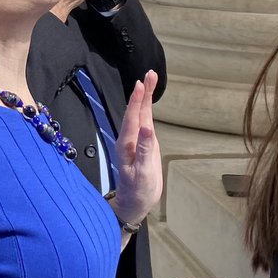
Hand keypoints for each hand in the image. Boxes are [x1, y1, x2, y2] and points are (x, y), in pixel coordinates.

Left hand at [111, 70, 160, 225]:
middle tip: (150, 74)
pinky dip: (146, 109)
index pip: (132, 117)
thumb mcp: (143, 173)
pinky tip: (148, 101)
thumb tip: (147, 128)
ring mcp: (135, 141)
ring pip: (140, 115)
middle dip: (142, 92)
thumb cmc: (138, 191)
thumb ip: (144, 150)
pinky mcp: (142, 145)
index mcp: (127, 144)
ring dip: (145, 97)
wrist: (135, 203)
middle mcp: (129, 139)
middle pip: (136, 111)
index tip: (141, 83)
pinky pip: (144, 122)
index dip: (137, 100)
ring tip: (150, 80)